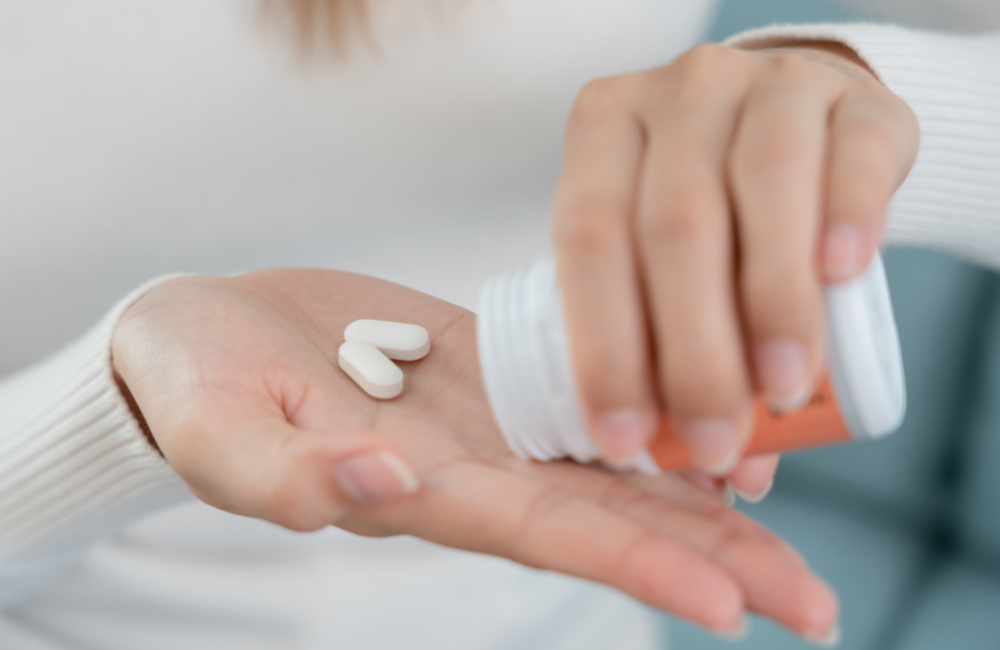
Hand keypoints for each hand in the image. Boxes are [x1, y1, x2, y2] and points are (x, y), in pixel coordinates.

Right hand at [112, 269, 836, 638]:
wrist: (203, 332)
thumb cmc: (195, 385)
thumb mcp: (216, 430)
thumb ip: (280, 470)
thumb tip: (370, 481)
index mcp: (418, 490)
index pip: (546, 537)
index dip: (635, 568)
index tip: (730, 603)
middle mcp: (474, 468)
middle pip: (610, 522)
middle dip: (710, 561)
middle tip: (812, 604)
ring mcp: (488, 421)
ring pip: (614, 467)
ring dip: (703, 500)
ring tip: (791, 528)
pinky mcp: (490, 369)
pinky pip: (587, 399)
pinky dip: (655, 417)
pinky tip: (716, 430)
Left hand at [553, 41, 918, 489]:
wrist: (797, 120)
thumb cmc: (713, 205)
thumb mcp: (663, 253)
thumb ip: (670, 342)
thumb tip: (719, 475)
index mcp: (603, 129)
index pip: (587, 239)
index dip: (602, 347)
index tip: (625, 440)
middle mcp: (675, 94)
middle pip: (673, 225)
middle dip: (692, 350)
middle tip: (713, 439)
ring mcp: (764, 81)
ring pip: (761, 186)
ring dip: (770, 302)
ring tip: (780, 389)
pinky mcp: (851, 96)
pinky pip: (847, 158)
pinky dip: (845, 222)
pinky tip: (841, 278)